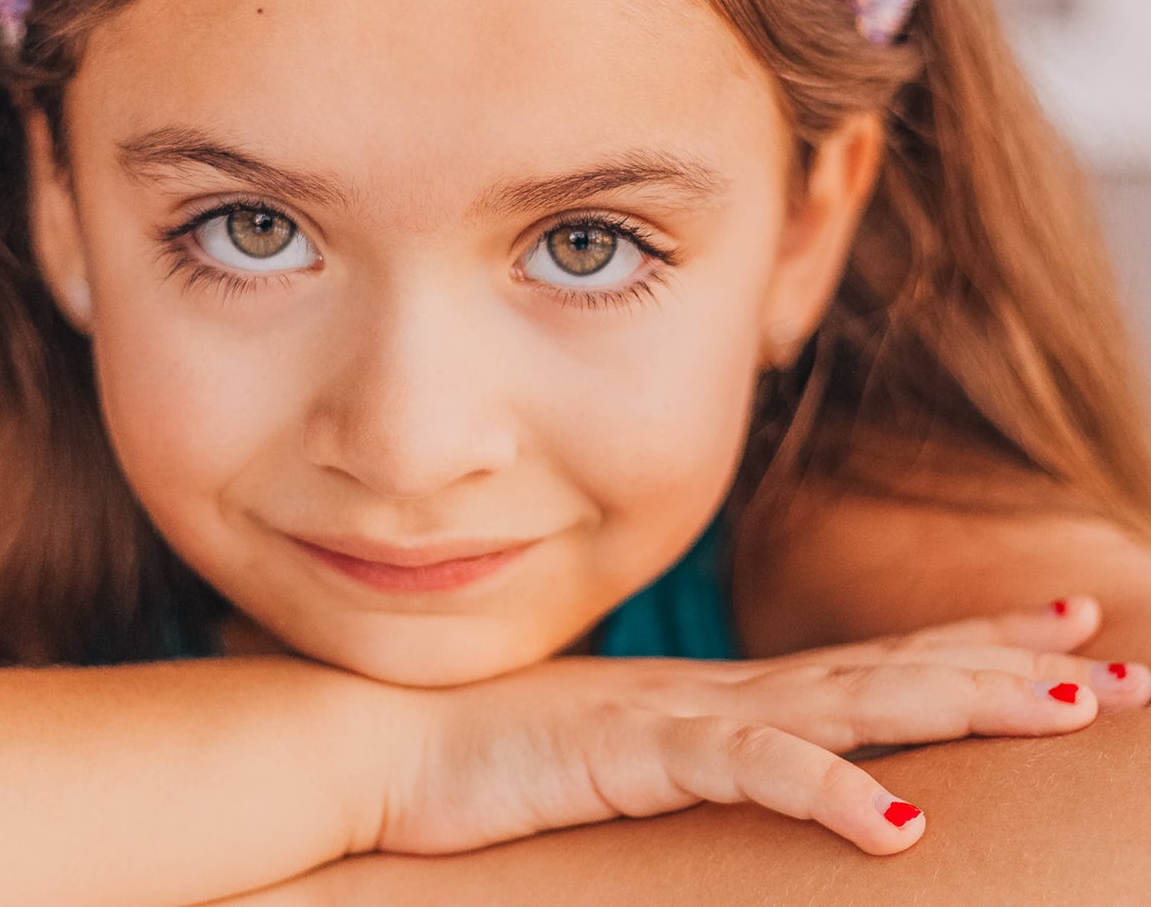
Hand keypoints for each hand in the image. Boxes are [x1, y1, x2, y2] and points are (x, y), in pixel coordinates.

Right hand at [378, 595, 1150, 857]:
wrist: (381, 737)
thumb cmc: (485, 751)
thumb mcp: (612, 757)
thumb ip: (681, 751)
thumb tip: (736, 766)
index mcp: (722, 698)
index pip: (873, 663)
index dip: (973, 645)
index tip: (1065, 632)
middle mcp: (718, 695)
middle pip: (890, 671)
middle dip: (1009, 666)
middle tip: (1125, 661)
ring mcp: (679, 718)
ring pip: (846, 703)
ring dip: (958, 701)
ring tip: (1067, 703)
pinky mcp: (630, 754)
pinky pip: (741, 771)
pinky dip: (821, 791)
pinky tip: (894, 824)